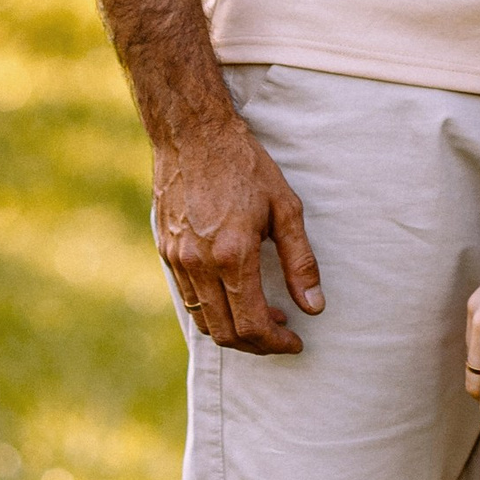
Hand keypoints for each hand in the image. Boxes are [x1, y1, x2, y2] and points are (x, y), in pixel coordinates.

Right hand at [155, 103, 321, 353]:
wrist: (193, 135)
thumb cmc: (245, 166)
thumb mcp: (285, 209)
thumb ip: (300, 262)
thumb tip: (314, 307)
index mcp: (232, 255)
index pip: (252, 325)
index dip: (276, 343)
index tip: (295, 341)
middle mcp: (199, 264)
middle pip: (226, 333)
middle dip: (257, 345)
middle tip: (282, 334)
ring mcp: (178, 260)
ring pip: (204, 320)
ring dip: (234, 330)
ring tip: (263, 314)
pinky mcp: (166, 252)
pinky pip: (189, 298)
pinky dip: (213, 310)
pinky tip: (235, 294)